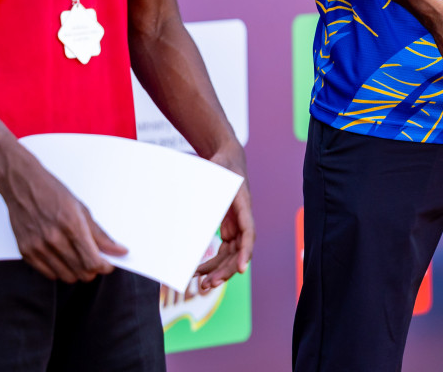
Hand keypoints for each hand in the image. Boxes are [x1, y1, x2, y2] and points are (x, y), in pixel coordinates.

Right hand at [0, 148, 125, 282]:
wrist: (22, 186)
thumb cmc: (52, 193)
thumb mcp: (82, 209)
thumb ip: (101, 234)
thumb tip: (119, 250)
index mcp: (72, 225)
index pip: (92, 261)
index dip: (104, 267)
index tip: (108, 264)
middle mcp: (53, 238)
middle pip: (81, 272)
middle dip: (93, 270)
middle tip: (95, 260)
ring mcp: (38, 247)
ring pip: (66, 276)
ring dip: (77, 272)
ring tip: (80, 259)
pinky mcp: (26, 252)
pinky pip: (48, 274)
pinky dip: (60, 270)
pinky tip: (64, 259)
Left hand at [196, 143, 254, 290]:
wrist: (227, 157)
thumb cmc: (222, 163)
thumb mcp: (214, 170)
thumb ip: (208, 184)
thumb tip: (195, 202)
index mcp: (243, 204)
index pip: (248, 232)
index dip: (245, 252)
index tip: (241, 269)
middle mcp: (242, 218)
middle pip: (239, 250)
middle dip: (226, 270)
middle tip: (209, 284)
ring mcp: (236, 224)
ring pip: (231, 254)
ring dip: (219, 271)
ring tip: (202, 285)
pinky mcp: (228, 227)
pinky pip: (224, 250)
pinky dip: (213, 262)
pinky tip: (199, 271)